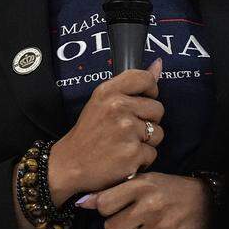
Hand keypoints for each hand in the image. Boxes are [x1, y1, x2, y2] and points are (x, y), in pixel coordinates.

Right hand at [48, 58, 164, 202]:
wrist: (69, 163)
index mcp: (108, 91)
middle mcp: (118, 107)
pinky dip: (141, 160)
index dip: (150, 91)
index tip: (141, 101)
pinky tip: (124, 158)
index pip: (146, 79)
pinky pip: (152, 154)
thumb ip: (131, 84)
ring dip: (146, 142)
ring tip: (124, 144)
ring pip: (158, 133)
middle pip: (158, 109)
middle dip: (147, 121)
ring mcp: (126, 131)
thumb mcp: (102, 101)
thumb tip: (158, 64)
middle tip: (126, 130)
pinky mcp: (133, 154)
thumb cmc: (88, 132)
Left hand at [75, 172, 208, 228]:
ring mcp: (163, 227)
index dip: (106, 209)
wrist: (205, 200)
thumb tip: (81, 203)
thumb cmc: (167, 189)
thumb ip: (111, 192)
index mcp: (142, 186)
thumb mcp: (141, 182)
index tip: (115, 207)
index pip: (104, 205)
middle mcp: (152, 206)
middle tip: (131, 220)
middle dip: (118, 227)